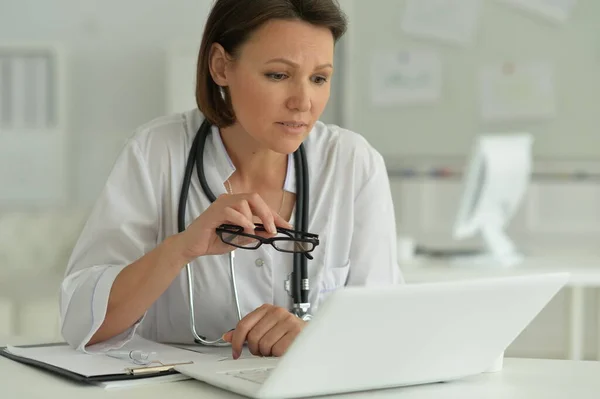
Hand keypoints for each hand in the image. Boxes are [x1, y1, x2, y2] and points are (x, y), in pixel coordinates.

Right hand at [177, 193, 291, 259]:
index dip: (275, 215)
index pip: (260, 205)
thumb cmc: (213, 240)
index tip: (287, 226)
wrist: (192, 246)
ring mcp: (221, 204)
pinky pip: (231, 211)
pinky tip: (246, 229)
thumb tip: (271, 233)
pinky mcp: (213, 212)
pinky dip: (242, 220)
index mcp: (237, 205)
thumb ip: (253, 235)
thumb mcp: (239, 239)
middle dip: (268, 213)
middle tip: (274, 229)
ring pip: (244, 202)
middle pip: (254, 198)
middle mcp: (229, 200)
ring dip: (253, 217)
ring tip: (254, 232)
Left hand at [222, 304, 305, 358]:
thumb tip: (227, 336)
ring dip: (267, 353)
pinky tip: (282, 350)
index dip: (237, 341)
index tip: (236, 352)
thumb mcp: (265, 327)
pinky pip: (277, 350)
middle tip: (262, 351)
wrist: (309, 334)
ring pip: (264, 345)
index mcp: (266, 309)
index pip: (244, 325)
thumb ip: (247, 331)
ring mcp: (287, 321)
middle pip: (253, 337)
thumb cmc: (286, 332)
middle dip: (255, 349)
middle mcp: (277, 312)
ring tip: (274, 349)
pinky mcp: (296, 332)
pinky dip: (278, 354)